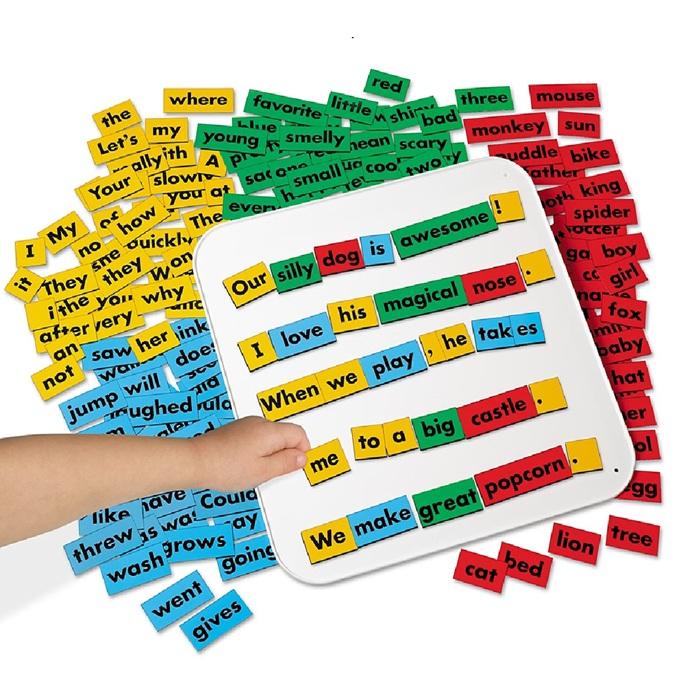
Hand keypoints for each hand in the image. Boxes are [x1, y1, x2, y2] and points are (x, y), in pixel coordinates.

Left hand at [190, 416, 310, 491]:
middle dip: (286, 453)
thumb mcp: (263, 471)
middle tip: (274, 472)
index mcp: (270, 431)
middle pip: (285, 434)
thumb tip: (301, 458)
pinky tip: (245, 466)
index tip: (295, 466)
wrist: (194, 462)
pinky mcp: (235, 432)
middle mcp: (259, 424)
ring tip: (256, 471)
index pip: (299, 434)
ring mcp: (246, 426)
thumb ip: (286, 463)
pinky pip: (256, 439)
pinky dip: (257, 451)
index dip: (302, 451)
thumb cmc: (224, 466)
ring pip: (270, 438)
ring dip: (271, 453)